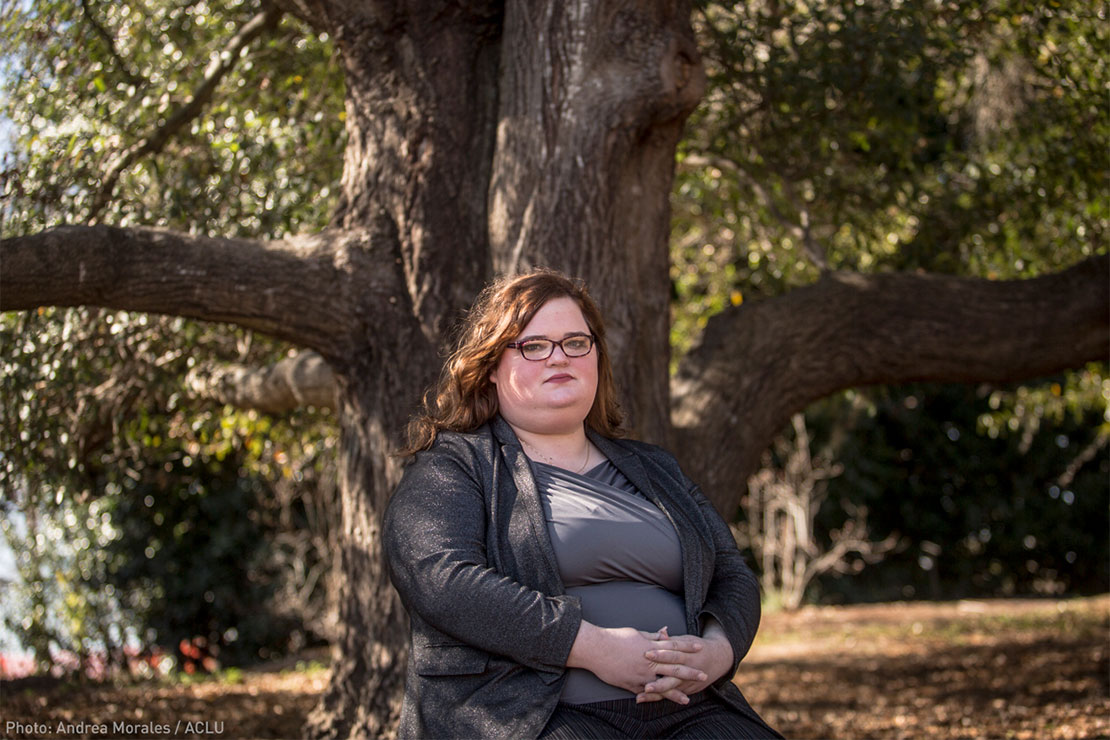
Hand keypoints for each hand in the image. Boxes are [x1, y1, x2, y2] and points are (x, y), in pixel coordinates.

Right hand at [567, 623, 707, 694]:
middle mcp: (648, 662)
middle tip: (703, 675)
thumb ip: (652, 635)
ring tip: (687, 699)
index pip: (674, 646)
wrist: (596, 649)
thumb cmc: (614, 638)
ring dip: (675, 693)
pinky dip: (655, 698)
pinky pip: (645, 692)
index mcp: (650, 646)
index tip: (700, 648)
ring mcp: (640, 675)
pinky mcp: (631, 684)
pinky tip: (662, 703)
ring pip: (662, 685)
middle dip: (689, 672)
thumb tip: (665, 631)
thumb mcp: (636, 633)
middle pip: (673, 667)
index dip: (687, 647)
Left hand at [637, 624, 733, 704]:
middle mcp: (688, 669)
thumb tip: (660, 632)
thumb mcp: (687, 640)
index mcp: (687, 654)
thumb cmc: (697, 647)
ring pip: (671, 688)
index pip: (673, 653)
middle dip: (658, 680)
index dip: (661, 653)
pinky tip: (644, 698)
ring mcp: (687, 682)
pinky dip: (658, 697)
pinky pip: (671, 695)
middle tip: (645, 683)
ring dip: (656, 692)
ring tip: (642, 694)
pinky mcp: (686, 690)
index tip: (646, 653)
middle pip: (672, 675)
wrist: (718, 659)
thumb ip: (672, 640)